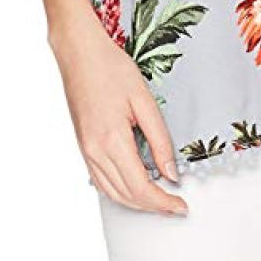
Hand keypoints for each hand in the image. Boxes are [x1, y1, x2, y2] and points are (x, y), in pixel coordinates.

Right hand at [49, 10, 187, 215]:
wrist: (79, 53)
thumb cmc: (111, 68)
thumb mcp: (144, 100)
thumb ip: (159, 140)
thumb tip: (171, 173)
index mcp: (112, 140)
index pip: (140, 187)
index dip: (163, 202)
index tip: (181, 206)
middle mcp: (95, 151)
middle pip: (126, 196)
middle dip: (153, 206)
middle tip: (176, 206)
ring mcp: (86, 151)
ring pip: (112, 193)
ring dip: (137, 202)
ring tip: (161, 199)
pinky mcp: (83, 147)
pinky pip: (101, 181)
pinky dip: (120, 192)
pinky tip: (135, 186)